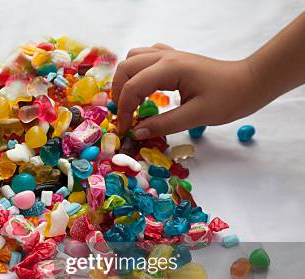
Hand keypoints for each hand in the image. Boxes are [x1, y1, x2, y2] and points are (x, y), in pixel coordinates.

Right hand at [111, 44, 259, 139]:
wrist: (250, 82)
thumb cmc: (228, 98)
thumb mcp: (196, 116)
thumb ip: (164, 124)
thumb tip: (137, 132)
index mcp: (170, 69)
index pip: (132, 87)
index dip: (124, 111)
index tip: (126, 130)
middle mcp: (165, 57)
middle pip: (126, 68)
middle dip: (119, 93)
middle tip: (126, 116)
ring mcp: (169, 54)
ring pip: (133, 59)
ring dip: (126, 80)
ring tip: (134, 102)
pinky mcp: (174, 57)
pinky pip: (146, 57)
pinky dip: (138, 72)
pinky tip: (146, 88)